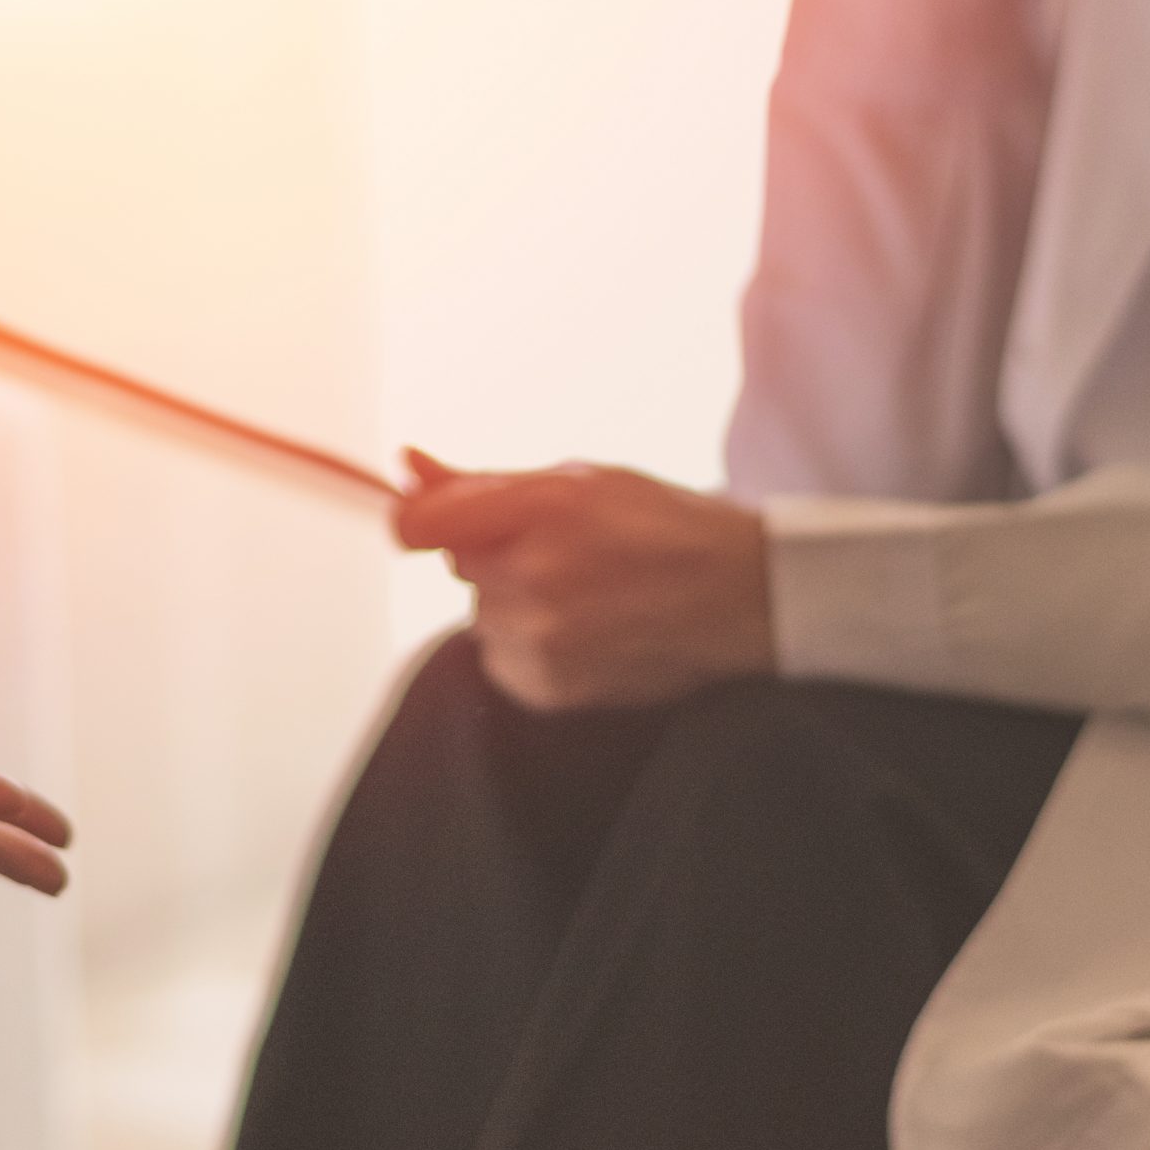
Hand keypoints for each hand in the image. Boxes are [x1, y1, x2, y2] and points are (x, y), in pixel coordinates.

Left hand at [397, 452, 775, 713]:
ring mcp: (538, 637)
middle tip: (563, 551)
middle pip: (456, 563)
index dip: (420, 518)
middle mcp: (533, 575)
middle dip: (494, 553)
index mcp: (542, 506)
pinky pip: (498, 657)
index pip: (416, 523)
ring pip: (478, 612)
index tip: (441, 519)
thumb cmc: (663, 526)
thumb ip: (480, 480)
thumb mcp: (578, 480)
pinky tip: (584, 630)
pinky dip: (527, 645)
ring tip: (586, 594)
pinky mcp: (546, 686)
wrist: (744, 598)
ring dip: (512, 602)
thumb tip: (405, 463)